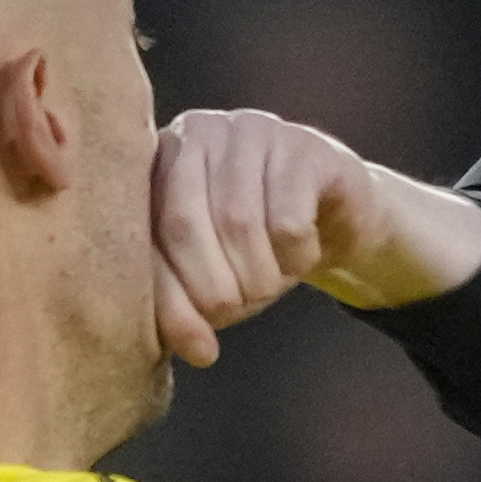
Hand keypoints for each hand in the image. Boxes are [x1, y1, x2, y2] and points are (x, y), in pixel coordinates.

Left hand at [150, 108, 480, 366]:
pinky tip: (302, 253)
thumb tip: (197, 350)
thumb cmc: (256, 252)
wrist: (335, 223)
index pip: (145, 233)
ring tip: (270, 284)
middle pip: (183, 223)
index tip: (198, 345)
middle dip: (212, 288)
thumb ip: (182, 309)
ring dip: (258, 275)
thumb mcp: (210, 283)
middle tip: (237, 311)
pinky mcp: (306, 146)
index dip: (169, 298)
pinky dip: (296, 255)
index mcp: (157, 160)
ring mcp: (253, 130)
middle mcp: (198, 132)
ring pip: (238, 220)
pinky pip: (289, 218)